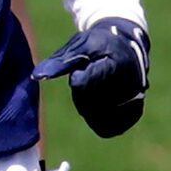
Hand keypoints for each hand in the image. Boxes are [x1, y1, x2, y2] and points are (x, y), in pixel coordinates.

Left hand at [33, 17, 149, 138]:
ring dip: (88, 106)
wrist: (130, 46)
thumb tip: (36, 76)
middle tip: (89, 76)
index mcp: (115, 65)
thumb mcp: (81, 44)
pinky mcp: (134, 113)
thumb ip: (60, 61)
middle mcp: (129, 85)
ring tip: (96, 87)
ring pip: (95, 117)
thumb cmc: (101, 43)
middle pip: (87, 104)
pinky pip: (108, 127)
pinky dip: (97, 118)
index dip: (77, 78)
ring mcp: (134, 101)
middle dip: (81, 93)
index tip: (82, 69)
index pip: (82, 86)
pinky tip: (100, 103)